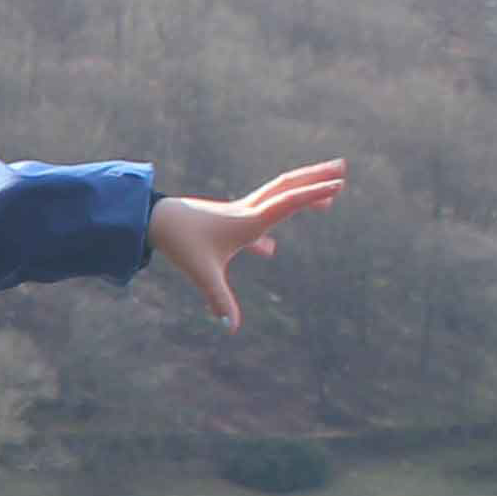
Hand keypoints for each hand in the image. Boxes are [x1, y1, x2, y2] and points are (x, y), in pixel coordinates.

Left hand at [151, 158, 342, 333]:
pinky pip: (256, 221)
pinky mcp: (226, 221)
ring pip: (276, 197)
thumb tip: (230, 328)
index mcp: (250, 221)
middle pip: (288, 187)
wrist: (153, 222)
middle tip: (343, 167)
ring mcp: (238, 213)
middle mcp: (248, 211)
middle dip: (316, 177)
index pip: (289, 202)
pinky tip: (269, 251)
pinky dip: (268, 232)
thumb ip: (220, 300)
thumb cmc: (180, 244)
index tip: (339, 184)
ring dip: (301, 194)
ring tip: (325, 200)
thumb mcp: (202, 274)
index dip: (314, 193)